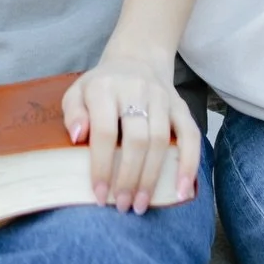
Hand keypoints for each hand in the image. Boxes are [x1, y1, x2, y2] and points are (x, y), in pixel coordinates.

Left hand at [62, 52, 200, 213]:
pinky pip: (191, 136)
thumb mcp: (77, 92)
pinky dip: (189, 164)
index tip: (99, 195)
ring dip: (152, 177)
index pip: (105, 131)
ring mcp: (161, 97)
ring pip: (161, 141)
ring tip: (141, 204)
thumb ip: (73, 112)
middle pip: (136, 140)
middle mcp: (135, 89)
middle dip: (128, 178)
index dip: (102, 166)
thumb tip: (77, 136)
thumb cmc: (102, 86)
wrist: (136, 58)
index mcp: (105, 88)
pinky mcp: (181, 106)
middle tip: (122, 206)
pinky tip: (181, 191)